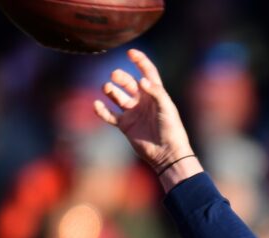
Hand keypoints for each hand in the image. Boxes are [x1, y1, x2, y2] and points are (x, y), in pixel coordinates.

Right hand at [93, 49, 193, 175]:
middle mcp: (143, 101)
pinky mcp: (125, 125)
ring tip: (107, 88)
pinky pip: (110, 115)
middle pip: (128, 83)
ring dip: (111, 91)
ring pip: (117, 97)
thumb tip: (141, 80)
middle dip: (121, 77)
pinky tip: (97, 105)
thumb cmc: (171, 130)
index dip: (140, 61)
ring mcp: (133, 113)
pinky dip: (102, 110)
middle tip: (115, 76)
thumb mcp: (167, 109)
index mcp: (155, 95)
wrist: (167, 153)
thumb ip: (156, 93)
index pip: (147, 73)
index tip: (131, 52)